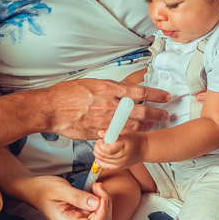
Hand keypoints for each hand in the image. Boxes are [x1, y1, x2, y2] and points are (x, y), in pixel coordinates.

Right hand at [23, 175, 112, 219]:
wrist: (35, 190)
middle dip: (105, 204)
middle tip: (98, 186)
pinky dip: (99, 200)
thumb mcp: (60, 189)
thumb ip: (78, 197)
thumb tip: (97, 204)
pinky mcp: (81, 216)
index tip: (102, 197)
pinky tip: (94, 190)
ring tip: (96, 186)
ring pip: (101, 218)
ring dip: (103, 201)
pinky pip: (96, 212)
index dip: (102, 214)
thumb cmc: (44, 189)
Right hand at [43, 79, 170, 140]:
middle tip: (166, 114)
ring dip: (146, 126)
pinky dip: (128, 135)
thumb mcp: (91, 83)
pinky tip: (134, 135)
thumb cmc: (68, 94)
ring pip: (132, 125)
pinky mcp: (98, 132)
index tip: (165, 97)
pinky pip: (118, 135)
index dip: (156, 95)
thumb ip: (109, 88)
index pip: (139, 92)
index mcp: (108, 89)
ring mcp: (105, 120)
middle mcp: (109, 105)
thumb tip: (123, 89)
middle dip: (157, 113)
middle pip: (141, 111)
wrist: (52, 109)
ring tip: (154, 125)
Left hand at [93, 132, 144, 170]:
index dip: (101, 145)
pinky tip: (100, 156)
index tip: (101, 139)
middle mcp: (122, 157)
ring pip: (103, 161)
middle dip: (97, 148)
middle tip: (99, 142)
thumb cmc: (135, 138)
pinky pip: (106, 166)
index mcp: (124, 147)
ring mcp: (121, 164)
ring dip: (98, 154)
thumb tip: (99, 133)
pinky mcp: (120, 167)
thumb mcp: (124, 131)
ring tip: (100, 147)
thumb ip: (111, 132)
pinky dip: (100, 161)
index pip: (108, 150)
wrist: (145, 148)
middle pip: (104, 156)